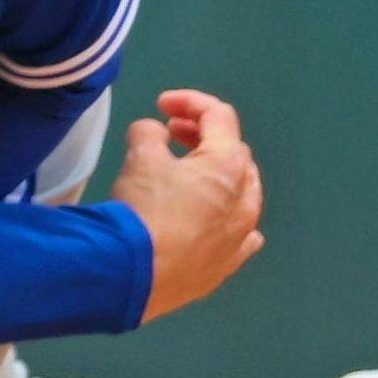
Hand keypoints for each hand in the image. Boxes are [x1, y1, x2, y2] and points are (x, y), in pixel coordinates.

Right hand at [107, 88, 264, 323]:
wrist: (132, 276)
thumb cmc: (142, 209)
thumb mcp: (139, 158)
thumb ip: (148, 134)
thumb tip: (152, 133)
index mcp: (229, 165)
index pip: (219, 117)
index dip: (189, 102)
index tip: (160, 105)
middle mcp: (245, 200)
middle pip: (233, 154)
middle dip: (202, 137)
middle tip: (170, 134)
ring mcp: (239, 237)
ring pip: (241, 195)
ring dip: (216, 177)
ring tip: (188, 174)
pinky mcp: (225, 267)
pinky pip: (239, 237)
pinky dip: (227, 219)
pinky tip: (217, 221)